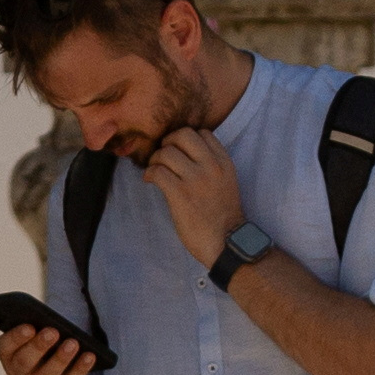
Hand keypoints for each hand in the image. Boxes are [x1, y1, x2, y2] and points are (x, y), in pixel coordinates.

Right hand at [0, 320, 102, 374]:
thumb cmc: (40, 347)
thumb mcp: (34, 338)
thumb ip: (38, 329)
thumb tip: (54, 323)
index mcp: (9, 353)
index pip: (6, 345)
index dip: (17, 337)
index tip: (30, 327)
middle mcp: (18, 372)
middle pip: (25, 361)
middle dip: (39, 346)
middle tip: (53, 331)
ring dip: (60, 358)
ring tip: (73, 343)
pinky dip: (80, 369)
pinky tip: (90, 356)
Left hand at [138, 122, 244, 266]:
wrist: (225, 242)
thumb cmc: (222, 215)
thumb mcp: (226, 181)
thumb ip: (211, 164)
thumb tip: (183, 151)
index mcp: (224, 162)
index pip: (203, 132)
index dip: (185, 139)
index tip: (178, 150)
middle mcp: (211, 166)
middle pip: (183, 135)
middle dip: (168, 142)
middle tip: (163, 156)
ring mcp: (196, 180)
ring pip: (166, 152)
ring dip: (155, 159)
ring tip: (155, 170)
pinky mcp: (180, 194)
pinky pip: (157, 172)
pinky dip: (149, 174)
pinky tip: (149, 181)